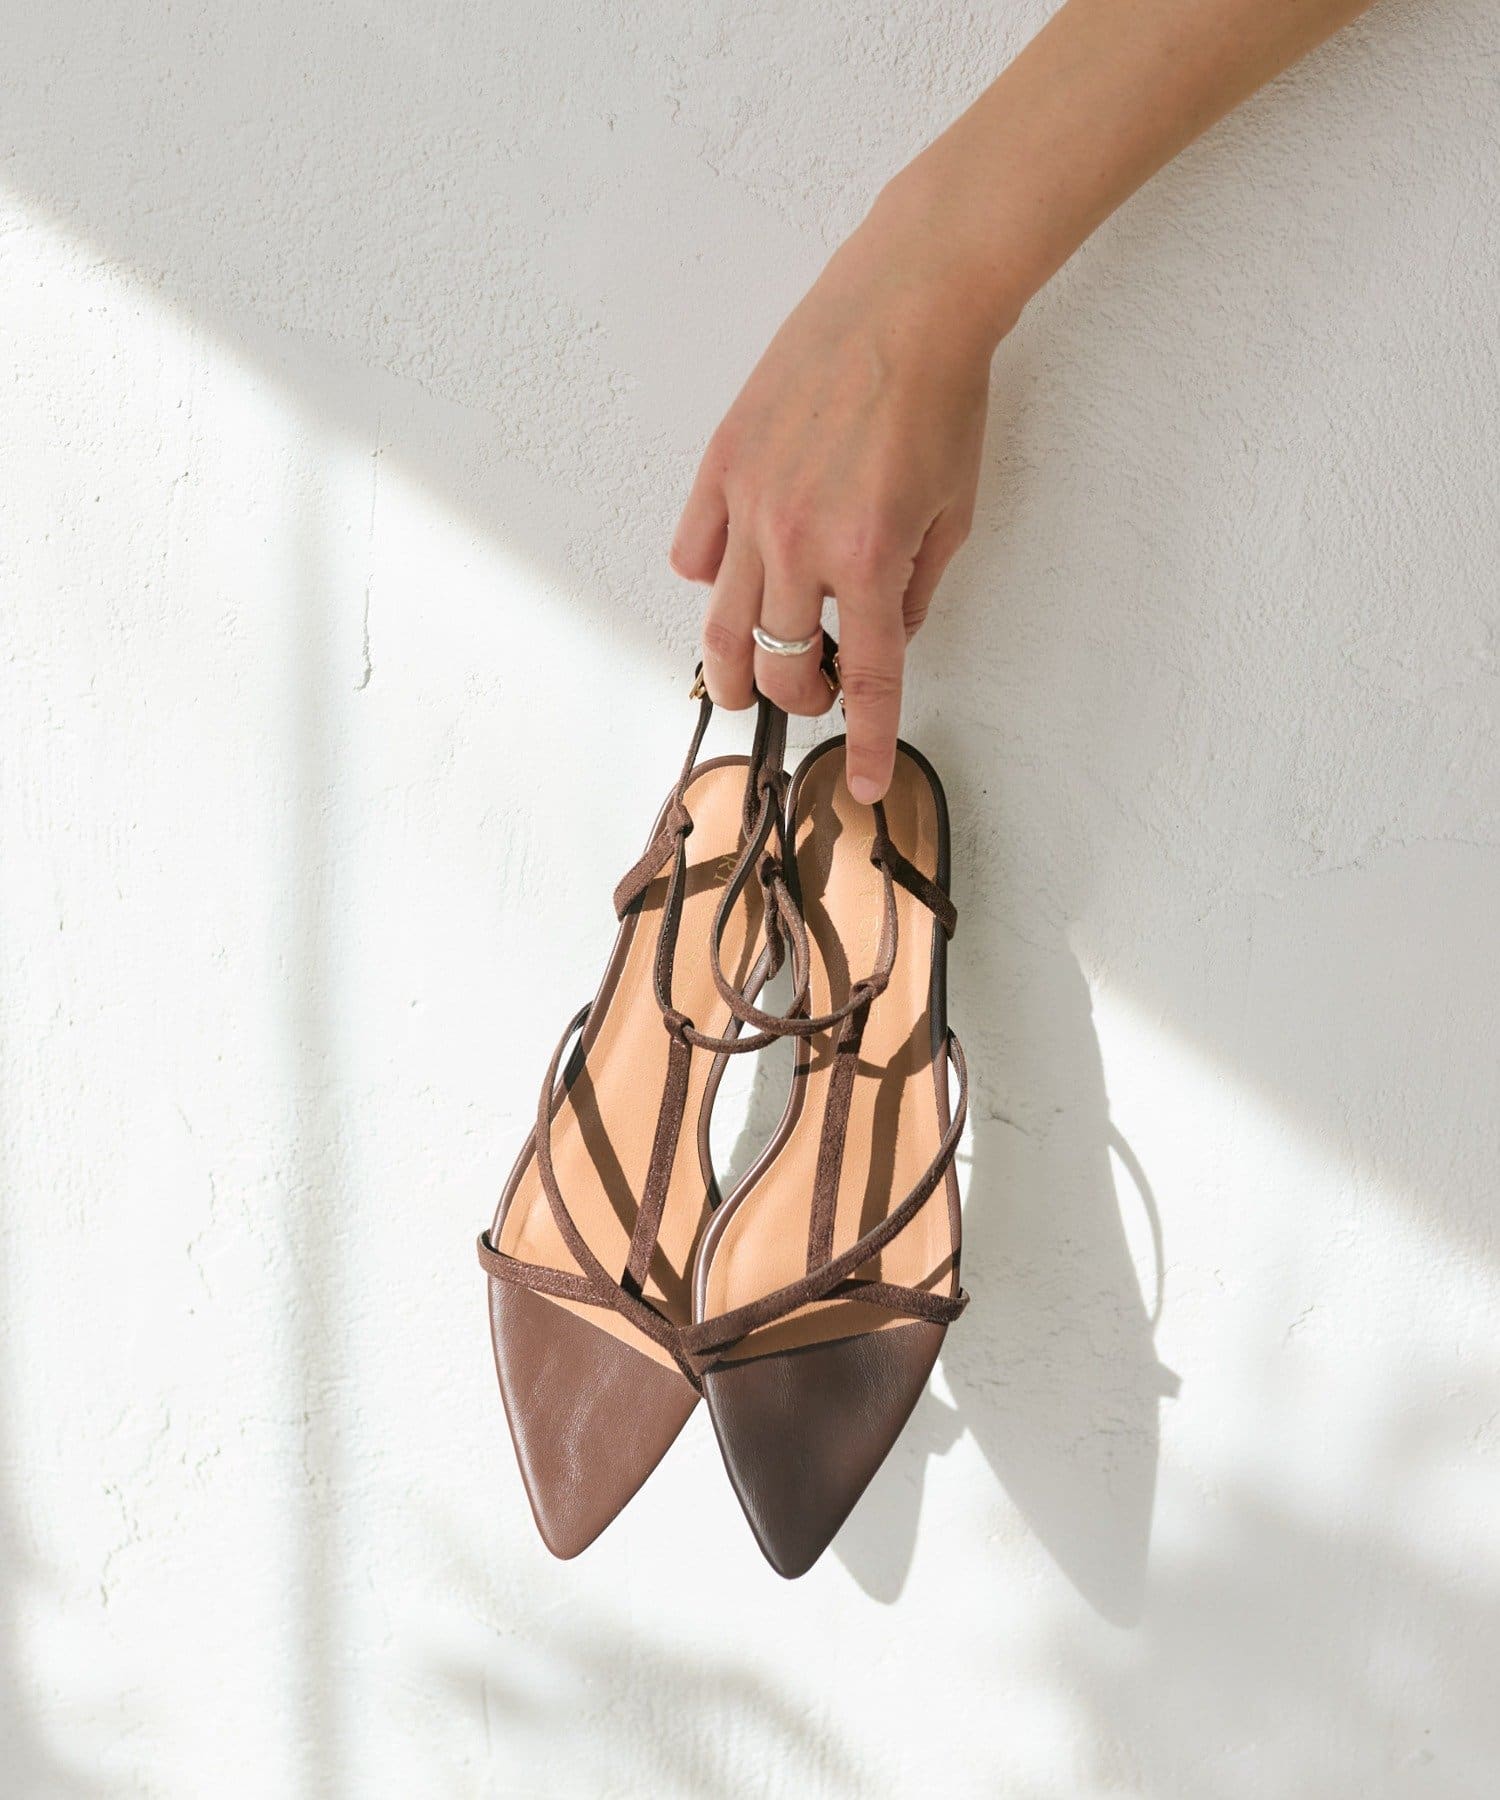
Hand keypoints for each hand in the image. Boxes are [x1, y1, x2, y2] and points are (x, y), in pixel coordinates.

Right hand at [670, 174, 1009, 802]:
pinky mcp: (721, 465)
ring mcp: (751, 504)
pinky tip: (730, 581)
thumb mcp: (956, 511)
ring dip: (735, 670)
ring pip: (719, 625)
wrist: (908, 300)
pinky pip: (694, 551)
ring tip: (745, 683)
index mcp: (872, 560)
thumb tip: (884, 638)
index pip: (871, 682)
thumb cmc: (943, 398)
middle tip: (816, 694)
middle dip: (799, 701)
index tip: (866, 786)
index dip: (871, 743)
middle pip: (778, 666)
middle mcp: (801, 543)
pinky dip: (708, 580)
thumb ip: (917, 589)